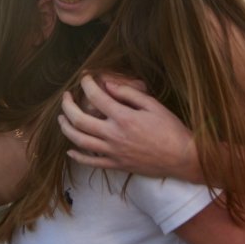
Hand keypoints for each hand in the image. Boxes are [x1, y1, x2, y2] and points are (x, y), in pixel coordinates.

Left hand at [60, 74, 199, 180]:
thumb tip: (108, 85)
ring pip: (79, 141)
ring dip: (66, 128)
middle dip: (67, 105)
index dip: (87, 85)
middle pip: (79, 120)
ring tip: (61, 118)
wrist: (183, 158)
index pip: (96, 97)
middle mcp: (114, 135)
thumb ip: (129, 94)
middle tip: (65, 97)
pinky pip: (91, 162)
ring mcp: (113, 152)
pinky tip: (70, 149)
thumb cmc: (171, 130)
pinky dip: (77, 156)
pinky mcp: (116, 165)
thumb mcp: (153, 106)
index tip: (85, 78)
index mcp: (124, 118)